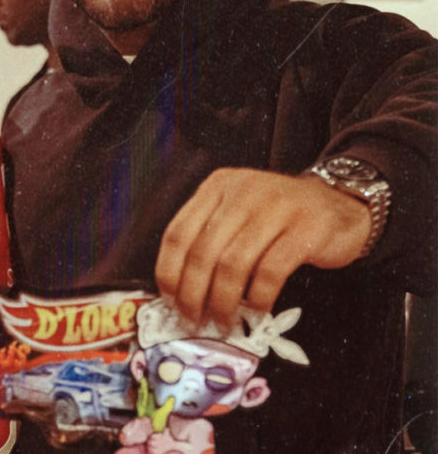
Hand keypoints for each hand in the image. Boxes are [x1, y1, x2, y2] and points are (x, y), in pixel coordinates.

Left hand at [154, 168, 370, 325]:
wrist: (340, 204)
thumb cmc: (279, 217)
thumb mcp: (237, 212)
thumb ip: (209, 236)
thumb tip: (179, 288)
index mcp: (217, 187)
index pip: (177, 233)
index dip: (169, 272)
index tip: (169, 302)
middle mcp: (242, 192)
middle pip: (202, 252)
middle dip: (193, 294)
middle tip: (193, 321)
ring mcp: (275, 208)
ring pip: (233, 264)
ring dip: (223, 301)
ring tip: (223, 322)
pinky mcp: (306, 229)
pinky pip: (270, 271)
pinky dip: (258, 297)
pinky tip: (256, 311)